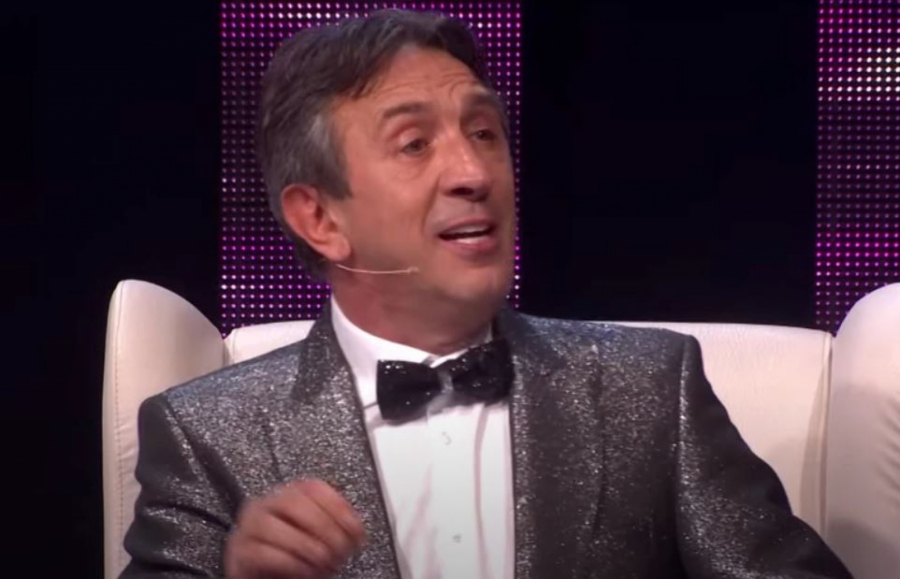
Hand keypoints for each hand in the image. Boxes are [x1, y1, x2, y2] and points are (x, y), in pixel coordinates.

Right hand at [225, 479, 366, 578]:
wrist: (260, 577)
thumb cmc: (291, 556)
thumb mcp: (315, 537)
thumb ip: (333, 527)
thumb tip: (356, 532)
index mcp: (288, 496)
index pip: (313, 488)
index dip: (338, 507)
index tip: (356, 530)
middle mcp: (265, 506)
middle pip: (293, 503)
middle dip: (323, 528)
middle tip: (340, 550)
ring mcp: (248, 528)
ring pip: (273, 526)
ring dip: (306, 547)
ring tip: (325, 563)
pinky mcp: (240, 553)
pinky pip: (262, 553)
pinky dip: (289, 562)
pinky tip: (306, 570)